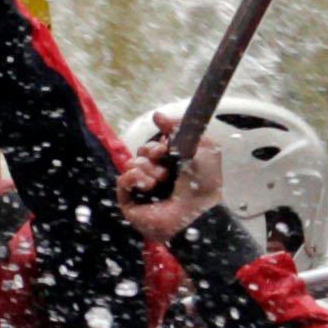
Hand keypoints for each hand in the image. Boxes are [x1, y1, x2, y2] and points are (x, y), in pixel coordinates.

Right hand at [124, 116, 224, 246]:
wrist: (199, 211)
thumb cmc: (205, 184)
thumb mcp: (204, 146)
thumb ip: (182, 127)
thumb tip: (157, 116)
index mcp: (172, 166)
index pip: (153, 148)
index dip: (156, 144)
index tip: (164, 144)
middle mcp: (157, 177)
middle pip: (140, 153)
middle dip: (150, 152)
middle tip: (162, 158)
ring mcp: (143, 191)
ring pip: (131, 165)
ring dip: (145, 167)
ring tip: (160, 178)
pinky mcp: (132, 204)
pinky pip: (122, 181)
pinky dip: (133, 177)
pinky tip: (148, 184)